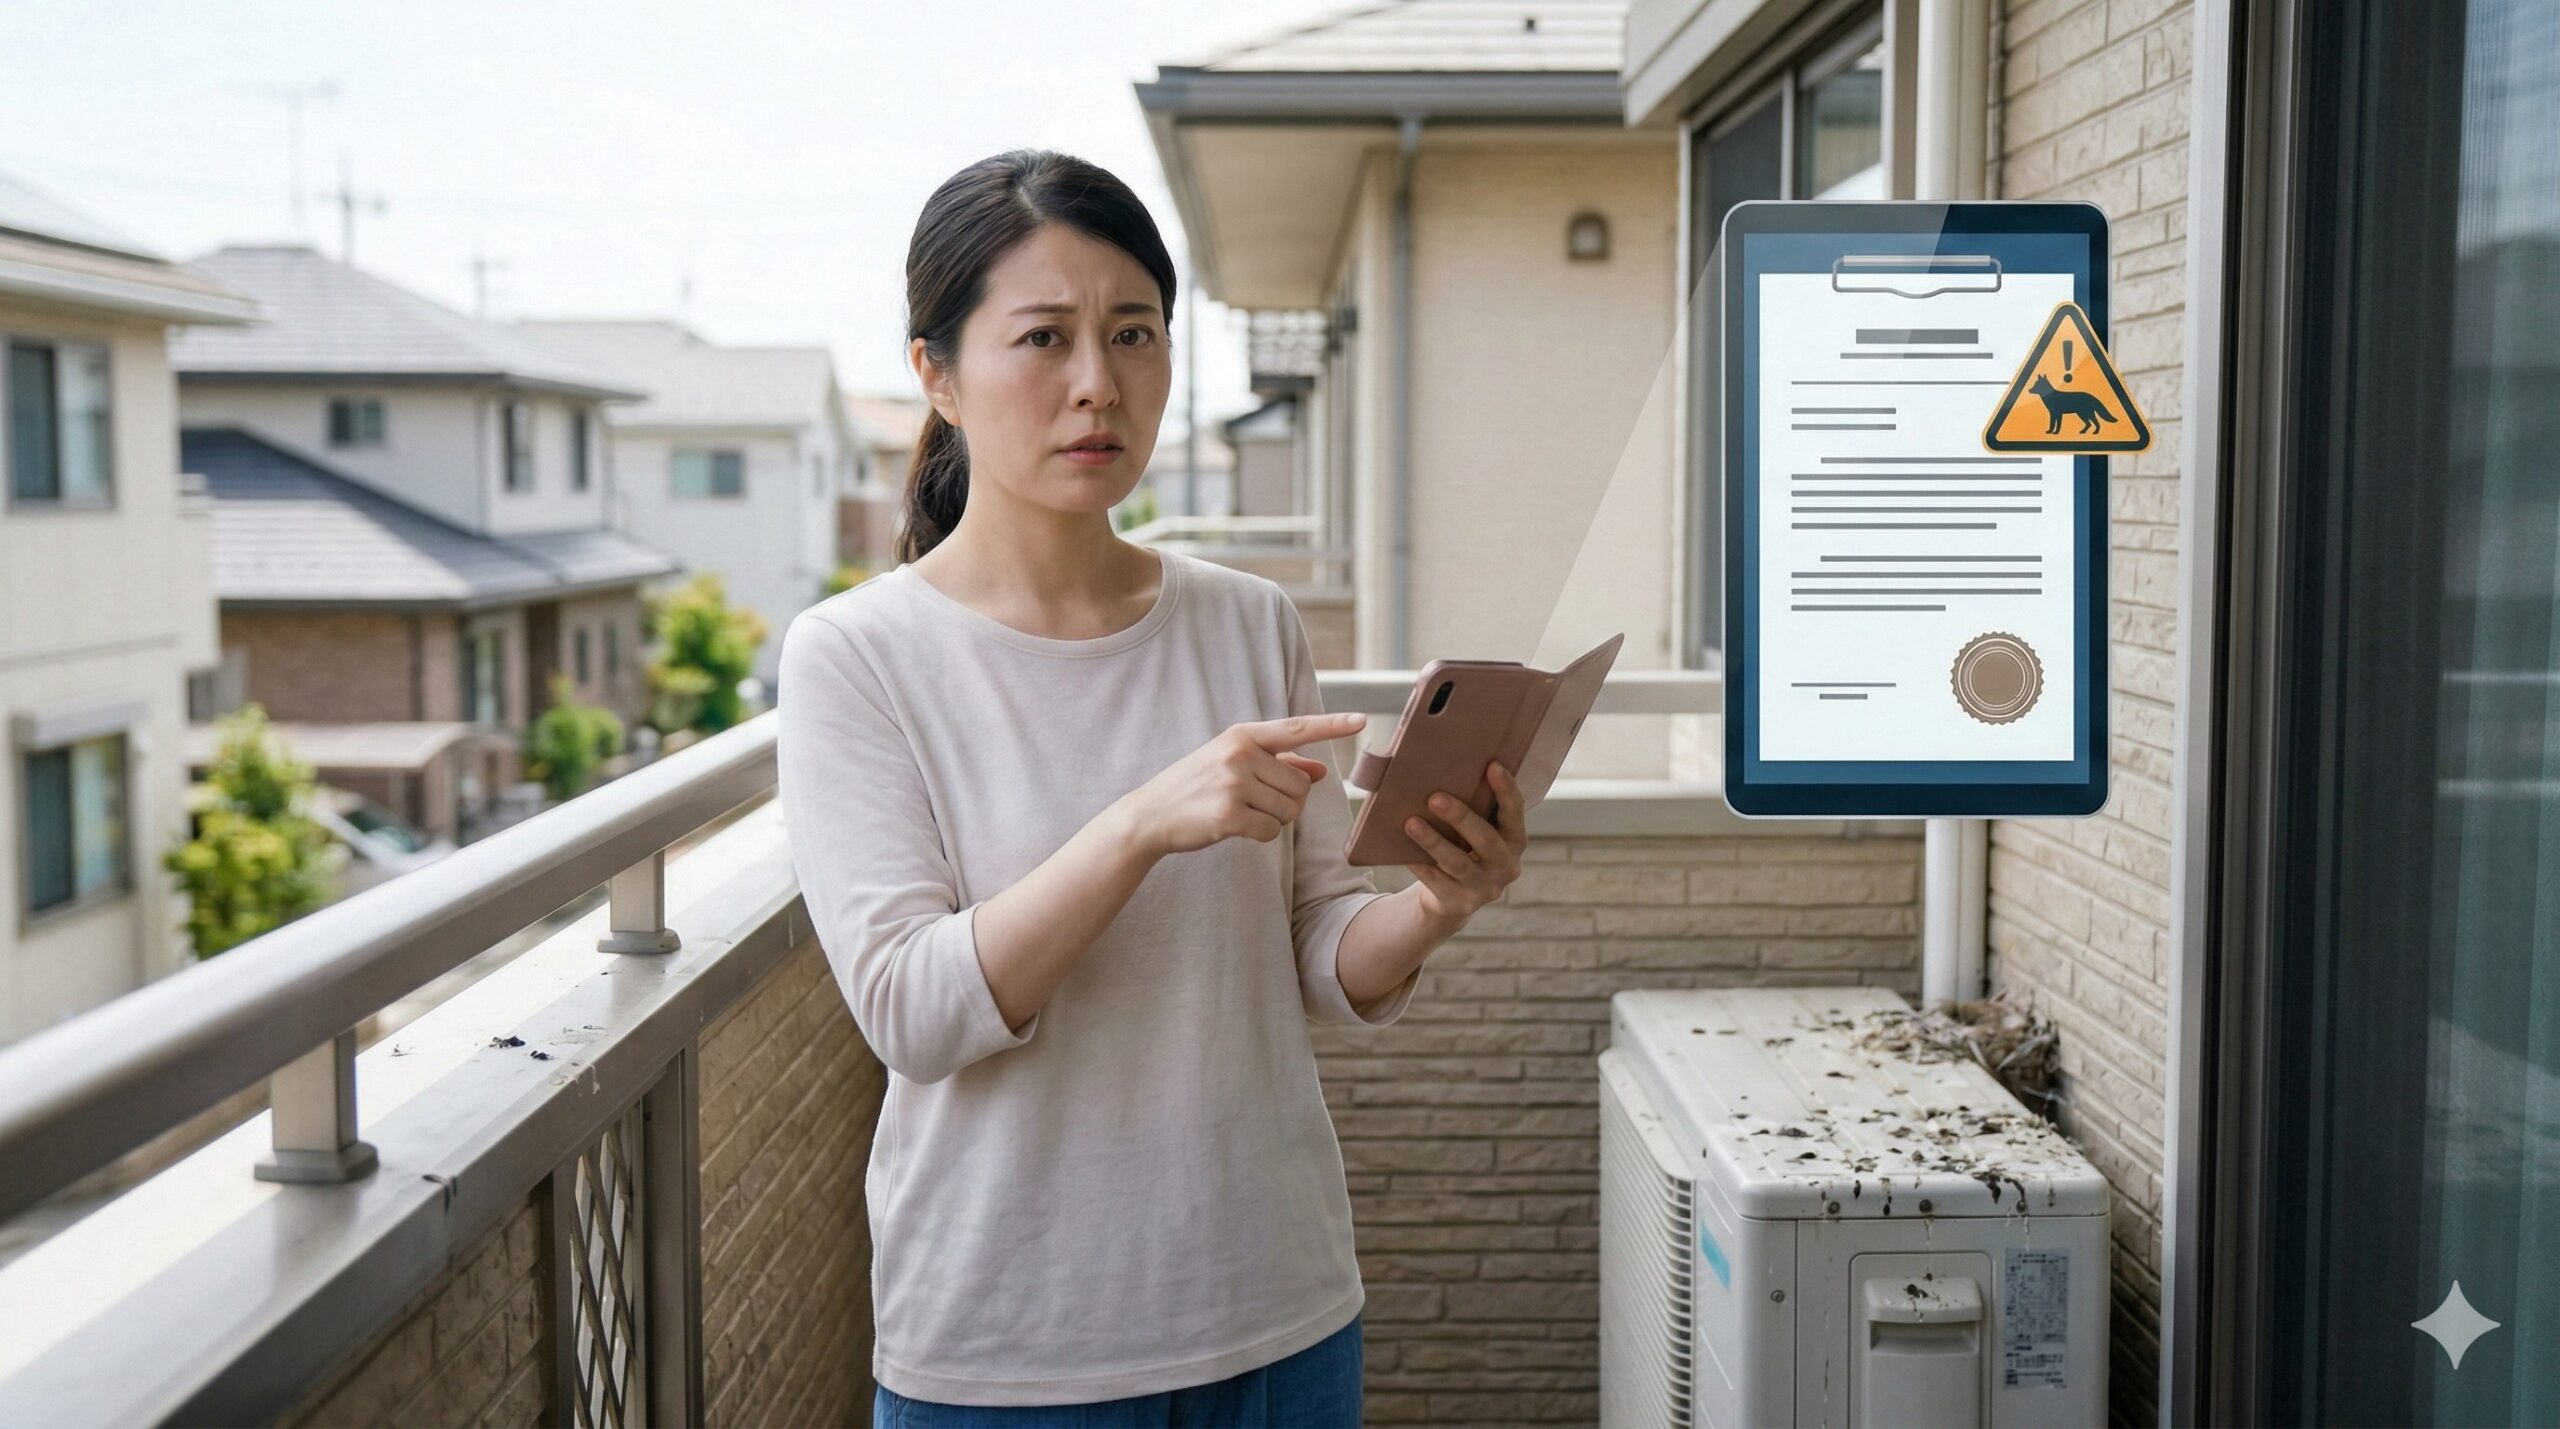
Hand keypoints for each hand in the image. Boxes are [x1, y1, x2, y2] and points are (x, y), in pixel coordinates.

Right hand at [1115, 712, 1366, 858]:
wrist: (1150, 814)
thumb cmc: (1195, 787)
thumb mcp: (1232, 763)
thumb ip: (1278, 763)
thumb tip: (1321, 769)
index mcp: (1242, 735)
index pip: (1296, 728)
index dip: (1332, 725)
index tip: (1362, 721)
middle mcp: (1240, 754)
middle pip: (1301, 785)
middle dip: (1289, 800)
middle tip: (1256, 802)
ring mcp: (1234, 784)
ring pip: (1290, 810)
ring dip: (1274, 819)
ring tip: (1241, 812)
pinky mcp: (1229, 815)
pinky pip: (1272, 830)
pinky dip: (1261, 834)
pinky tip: (1234, 827)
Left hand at [1401, 760, 1527, 924]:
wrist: (1452, 899)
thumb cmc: (1464, 849)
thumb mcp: (1477, 832)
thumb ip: (1475, 809)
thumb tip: (1442, 772)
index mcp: (1515, 841)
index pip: (1515, 812)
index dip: (1506, 790)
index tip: (1493, 765)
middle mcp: (1506, 866)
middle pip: (1486, 839)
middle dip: (1461, 817)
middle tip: (1435, 797)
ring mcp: (1485, 888)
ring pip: (1458, 863)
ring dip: (1434, 842)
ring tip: (1411, 823)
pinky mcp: (1459, 903)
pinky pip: (1436, 881)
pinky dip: (1420, 864)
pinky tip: (1403, 851)